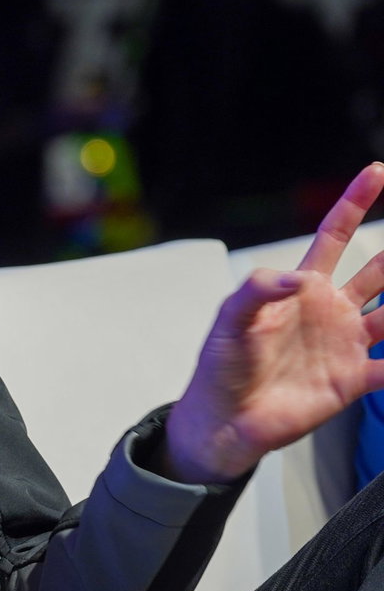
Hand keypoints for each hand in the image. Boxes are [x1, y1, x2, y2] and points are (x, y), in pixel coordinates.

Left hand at [165, 163, 383, 483]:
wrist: (225, 418)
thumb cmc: (222, 364)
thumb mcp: (230, 318)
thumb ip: (259, 290)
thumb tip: (301, 278)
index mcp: (302, 287)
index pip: (334, 236)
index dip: (354, 204)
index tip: (376, 172)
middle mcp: (332, 310)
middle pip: (379, 271)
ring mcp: (347, 344)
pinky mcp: (355, 380)